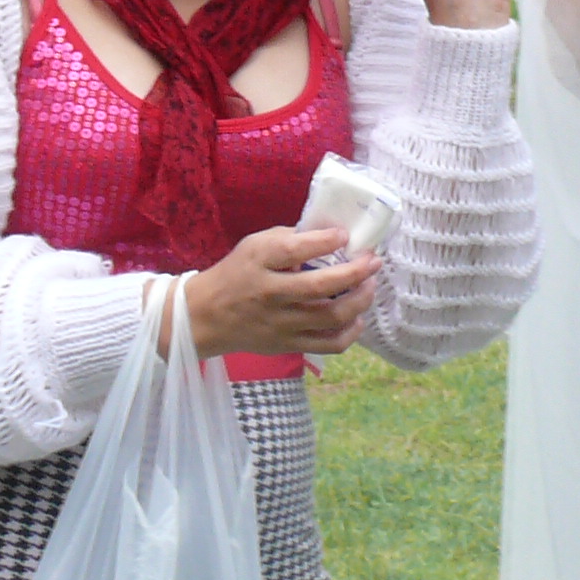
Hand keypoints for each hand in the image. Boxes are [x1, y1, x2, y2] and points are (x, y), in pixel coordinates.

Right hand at [180, 224, 378, 360]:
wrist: (206, 316)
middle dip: (355, 272)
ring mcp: (281, 324)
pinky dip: (350, 332)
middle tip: (373, 261)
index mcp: (259, 263)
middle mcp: (271, 294)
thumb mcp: (254, 246)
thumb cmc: (236, 274)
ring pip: (331, 317)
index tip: (345, 234)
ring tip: (370, 285)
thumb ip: (289, 239)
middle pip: (321, 287)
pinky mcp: (288, 345)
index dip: (324, 241)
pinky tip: (357, 317)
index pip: (294, 250)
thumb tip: (330, 235)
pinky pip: (328, 344)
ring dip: (359, 300)